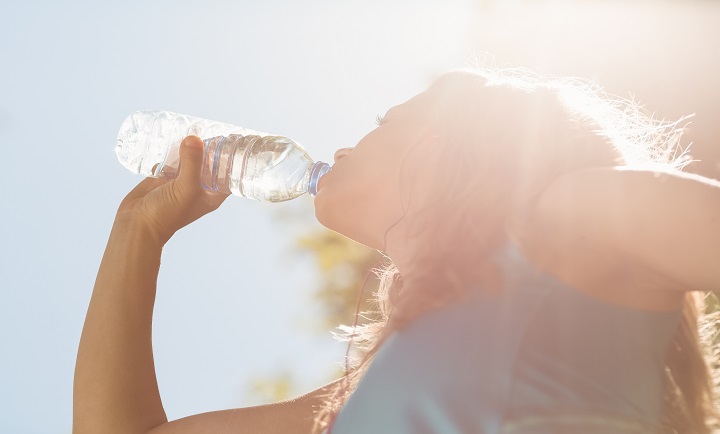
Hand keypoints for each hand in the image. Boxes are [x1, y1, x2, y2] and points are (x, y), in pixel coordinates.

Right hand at [115, 136, 229, 246]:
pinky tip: (172, 136)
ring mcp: (181, 182)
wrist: (136, 223)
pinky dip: (172, 150)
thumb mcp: (186, 188)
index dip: (233, 158)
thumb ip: (192, 163)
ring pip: (190, 160)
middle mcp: (199, 187)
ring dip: (191, 147)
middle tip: (211, 128)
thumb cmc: (167, 213)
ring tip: (193, 127)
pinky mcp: (164, 178)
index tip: (233, 140)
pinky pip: (172, 160)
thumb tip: (195, 138)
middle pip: (210, 163)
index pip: (229, 174)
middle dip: (211, 148)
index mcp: (212, 194)